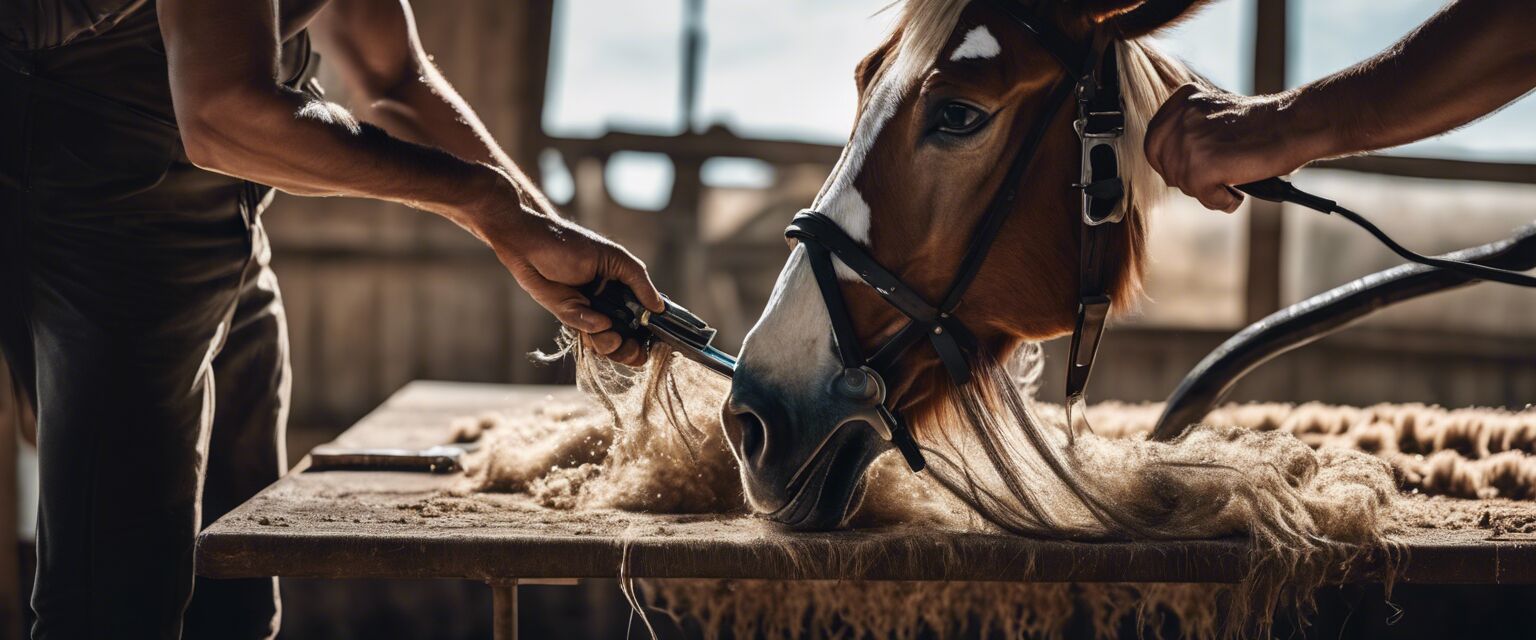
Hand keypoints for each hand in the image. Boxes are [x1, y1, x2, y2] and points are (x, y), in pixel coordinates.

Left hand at [471, 183, 664, 366]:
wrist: (528, 246)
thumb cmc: (571, 244)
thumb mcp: (613, 259)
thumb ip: (638, 282)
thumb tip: (660, 309)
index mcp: (624, 288)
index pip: (645, 316)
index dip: (652, 332)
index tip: (657, 344)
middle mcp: (609, 302)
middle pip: (627, 337)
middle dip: (630, 349)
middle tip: (632, 350)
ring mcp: (589, 311)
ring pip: (606, 341)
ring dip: (610, 344)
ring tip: (609, 337)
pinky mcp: (569, 317)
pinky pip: (585, 332)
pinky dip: (591, 328)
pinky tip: (594, 320)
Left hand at [1144, 84, 1324, 212]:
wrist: (1295, 124)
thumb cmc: (1264, 125)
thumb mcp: (1215, 116)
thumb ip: (1191, 132)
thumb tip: (1170, 166)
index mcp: (1183, 100)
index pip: (1153, 142)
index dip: (1168, 163)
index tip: (1187, 171)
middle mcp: (1181, 117)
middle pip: (1164, 165)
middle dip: (1186, 179)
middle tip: (1214, 180)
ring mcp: (1190, 141)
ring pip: (1183, 183)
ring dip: (1207, 190)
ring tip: (1233, 183)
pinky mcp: (1202, 165)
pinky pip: (1202, 196)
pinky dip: (1221, 200)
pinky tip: (1237, 192)